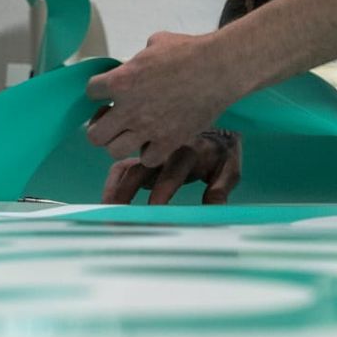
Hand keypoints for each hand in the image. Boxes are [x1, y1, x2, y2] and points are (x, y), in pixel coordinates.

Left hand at [85, 31, 243, 167]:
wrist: (218, 68)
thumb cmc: (189, 51)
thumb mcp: (155, 43)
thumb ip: (139, 58)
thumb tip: (139, 62)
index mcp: (121, 81)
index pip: (91, 92)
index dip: (99, 91)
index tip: (109, 92)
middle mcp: (128, 109)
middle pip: (94, 134)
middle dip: (102, 127)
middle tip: (115, 120)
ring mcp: (147, 129)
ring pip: (114, 151)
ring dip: (121, 143)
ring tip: (133, 134)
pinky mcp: (169, 141)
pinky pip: (147, 159)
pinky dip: (150, 152)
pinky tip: (156, 140)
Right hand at [102, 131, 241, 204]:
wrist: (212, 121)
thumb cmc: (220, 151)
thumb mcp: (229, 167)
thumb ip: (220, 188)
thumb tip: (212, 209)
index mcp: (188, 151)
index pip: (172, 171)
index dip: (162, 191)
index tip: (154, 210)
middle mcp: (164, 148)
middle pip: (141, 169)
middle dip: (129, 193)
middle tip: (120, 216)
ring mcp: (150, 150)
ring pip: (127, 168)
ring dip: (116, 189)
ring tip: (108, 211)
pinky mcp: (141, 154)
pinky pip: (121, 166)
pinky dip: (113, 181)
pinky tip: (108, 199)